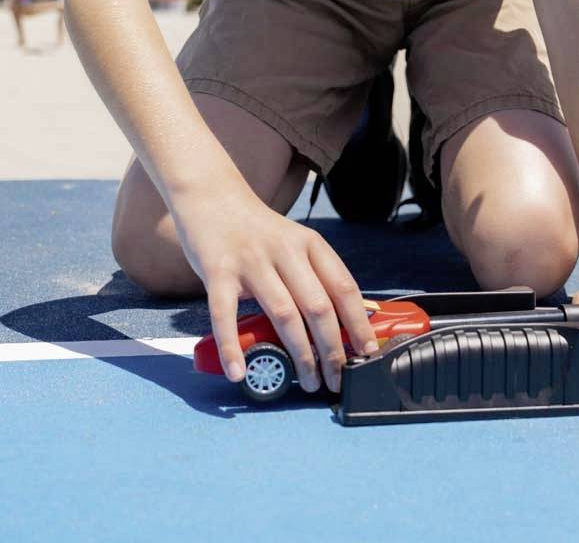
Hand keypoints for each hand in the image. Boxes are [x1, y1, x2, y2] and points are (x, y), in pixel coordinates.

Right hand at [172, 185, 377, 391]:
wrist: (212, 196)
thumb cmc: (258, 231)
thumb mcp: (295, 243)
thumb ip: (315, 275)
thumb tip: (344, 321)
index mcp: (310, 244)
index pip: (343, 287)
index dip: (359, 323)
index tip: (367, 353)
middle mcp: (285, 251)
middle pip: (318, 306)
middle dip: (332, 349)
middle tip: (336, 380)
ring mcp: (251, 261)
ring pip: (283, 314)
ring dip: (300, 355)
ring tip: (309, 381)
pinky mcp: (218, 271)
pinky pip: (226, 315)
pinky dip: (232, 347)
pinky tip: (240, 372)